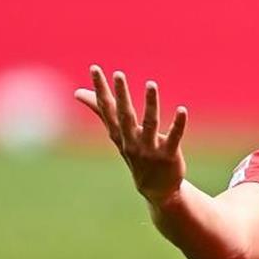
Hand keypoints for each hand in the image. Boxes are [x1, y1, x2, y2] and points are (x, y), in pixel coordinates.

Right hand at [73, 65, 188, 203]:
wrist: (156, 189)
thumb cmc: (136, 154)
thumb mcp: (117, 134)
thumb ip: (101, 111)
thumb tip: (77, 92)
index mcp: (119, 134)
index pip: (107, 109)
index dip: (100, 89)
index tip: (95, 69)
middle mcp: (131, 141)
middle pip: (125, 115)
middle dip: (121, 95)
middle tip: (118, 74)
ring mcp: (149, 149)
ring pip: (150, 124)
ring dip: (150, 104)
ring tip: (151, 84)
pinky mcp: (168, 155)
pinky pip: (173, 137)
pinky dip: (178, 124)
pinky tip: (182, 110)